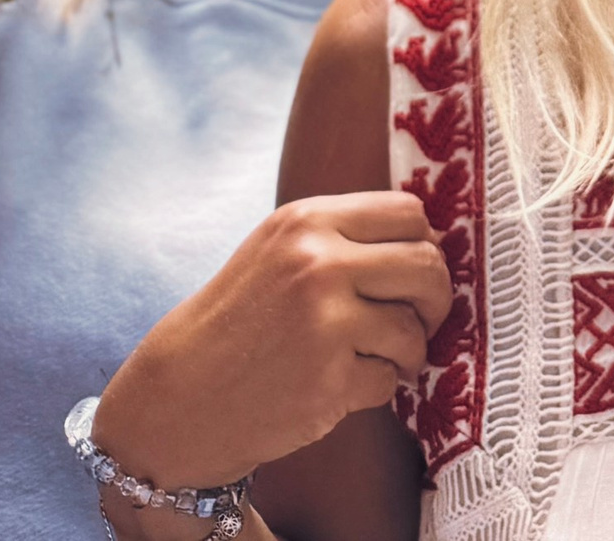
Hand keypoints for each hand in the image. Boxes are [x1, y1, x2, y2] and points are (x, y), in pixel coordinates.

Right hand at [91, 192, 449, 492]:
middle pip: (426, 265)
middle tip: (421, 319)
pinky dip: (378, 387)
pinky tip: (346, 385)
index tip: (414, 271)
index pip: (409, 214)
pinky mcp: (328, 382)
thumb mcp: (280, 250)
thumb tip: (430, 237)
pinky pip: (389, 379)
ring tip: (381, 358)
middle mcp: (319, 264)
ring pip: (413, 329)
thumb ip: (344, 235)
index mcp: (308, 221)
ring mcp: (325, 324)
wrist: (178, 398)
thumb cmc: (237, 321)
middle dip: (435, 298)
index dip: (424, 244)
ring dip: (409, 351)